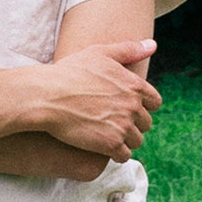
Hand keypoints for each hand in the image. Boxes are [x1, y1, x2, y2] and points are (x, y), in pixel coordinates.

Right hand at [27, 40, 160, 159]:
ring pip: (136, 141)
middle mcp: (133, 106)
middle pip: (145, 123)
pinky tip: (103, 148)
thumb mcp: (99, 53)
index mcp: (134, 85)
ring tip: (108, 136)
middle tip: (114, 124)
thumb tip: (152, 45)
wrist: (47, 96)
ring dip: (125, 140)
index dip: (143, 106)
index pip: (154, 102)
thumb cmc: (70, 72)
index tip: (127, 109)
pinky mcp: (110, 144)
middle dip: (133, 124)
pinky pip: (124, 155)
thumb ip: (129, 49)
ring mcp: (123, 126)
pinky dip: (116, 154)